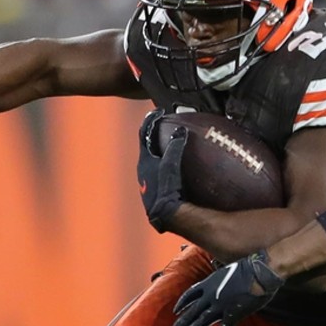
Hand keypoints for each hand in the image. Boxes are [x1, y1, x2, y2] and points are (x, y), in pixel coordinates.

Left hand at [137, 109, 186, 231]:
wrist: (164, 213)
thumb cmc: (165, 188)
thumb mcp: (170, 164)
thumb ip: (174, 147)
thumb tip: (181, 131)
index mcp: (144, 159)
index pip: (144, 133)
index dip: (151, 120)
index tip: (159, 111)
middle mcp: (143, 169)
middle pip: (148, 145)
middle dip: (156, 134)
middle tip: (167, 125)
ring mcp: (149, 180)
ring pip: (154, 158)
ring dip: (162, 149)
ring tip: (174, 143)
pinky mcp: (157, 189)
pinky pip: (162, 169)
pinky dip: (168, 162)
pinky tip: (181, 167)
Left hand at [173, 251, 285, 325]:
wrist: (259, 272)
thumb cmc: (248, 268)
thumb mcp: (227, 270)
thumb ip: (220, 279)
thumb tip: (220, 281)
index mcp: (209, 283)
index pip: (190, 295)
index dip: (182, 304)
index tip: (176, 311)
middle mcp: (211, 295)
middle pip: (193, 310)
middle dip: (184, 320)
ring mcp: (221, 306)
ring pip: (202, 321)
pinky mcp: (233, 315)